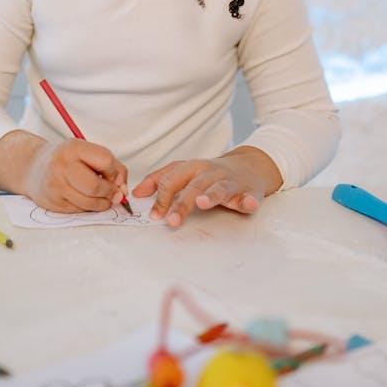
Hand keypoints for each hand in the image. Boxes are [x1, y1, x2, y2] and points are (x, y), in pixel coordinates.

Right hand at [25, 138, 129, 212]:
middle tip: (113, 192)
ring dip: (102, 204)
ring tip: (103, 197)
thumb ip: (111, 166)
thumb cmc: (67, 159)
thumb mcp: (87, 152)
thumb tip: (123, 189)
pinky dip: (89, 208)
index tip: (114, 175)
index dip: (115, 172)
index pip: (105, 160)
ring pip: (89, 203)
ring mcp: (55, 186)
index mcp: (73, 148)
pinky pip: (80, 211)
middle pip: (96, 186)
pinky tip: (86, 199)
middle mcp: (61, 166)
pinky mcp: (52, 204)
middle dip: (109, 192)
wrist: (33, 168)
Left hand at [132, 147, 281, 228]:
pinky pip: (249, 197)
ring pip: (220, 188)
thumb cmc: (211, 172)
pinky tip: (248, 204)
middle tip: (172, 221)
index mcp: (193, 168)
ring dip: (211, 195)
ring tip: (203, 203)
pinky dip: (248, 201)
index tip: (154, 215)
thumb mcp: (185, 171)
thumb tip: (136, 193)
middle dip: (183, 203)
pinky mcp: (249, 191)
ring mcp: (230, 182)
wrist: (249, 166)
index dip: (162, 198)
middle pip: (194, 186)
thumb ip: (161, 180)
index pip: (173, 180)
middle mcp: (211, 173)